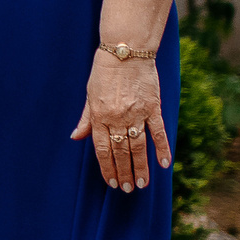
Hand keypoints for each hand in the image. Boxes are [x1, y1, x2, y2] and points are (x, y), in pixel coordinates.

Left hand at [71, 50, 169, 191]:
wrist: (125, 51)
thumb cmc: (104, 72)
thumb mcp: (89, 95)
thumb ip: (86, 118)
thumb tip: (75, 138)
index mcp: (99, 116)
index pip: (102, 149)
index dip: (106, 167)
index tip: (111, 182)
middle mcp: (117, 117)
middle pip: (121, 151)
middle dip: (123, 172)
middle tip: (126, 189)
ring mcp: (136, 113)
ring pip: (139, 146)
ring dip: (140, 167)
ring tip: (141, 184)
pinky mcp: (153, 106)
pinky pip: (158, 132)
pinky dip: (163, 148)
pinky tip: (164, 164)